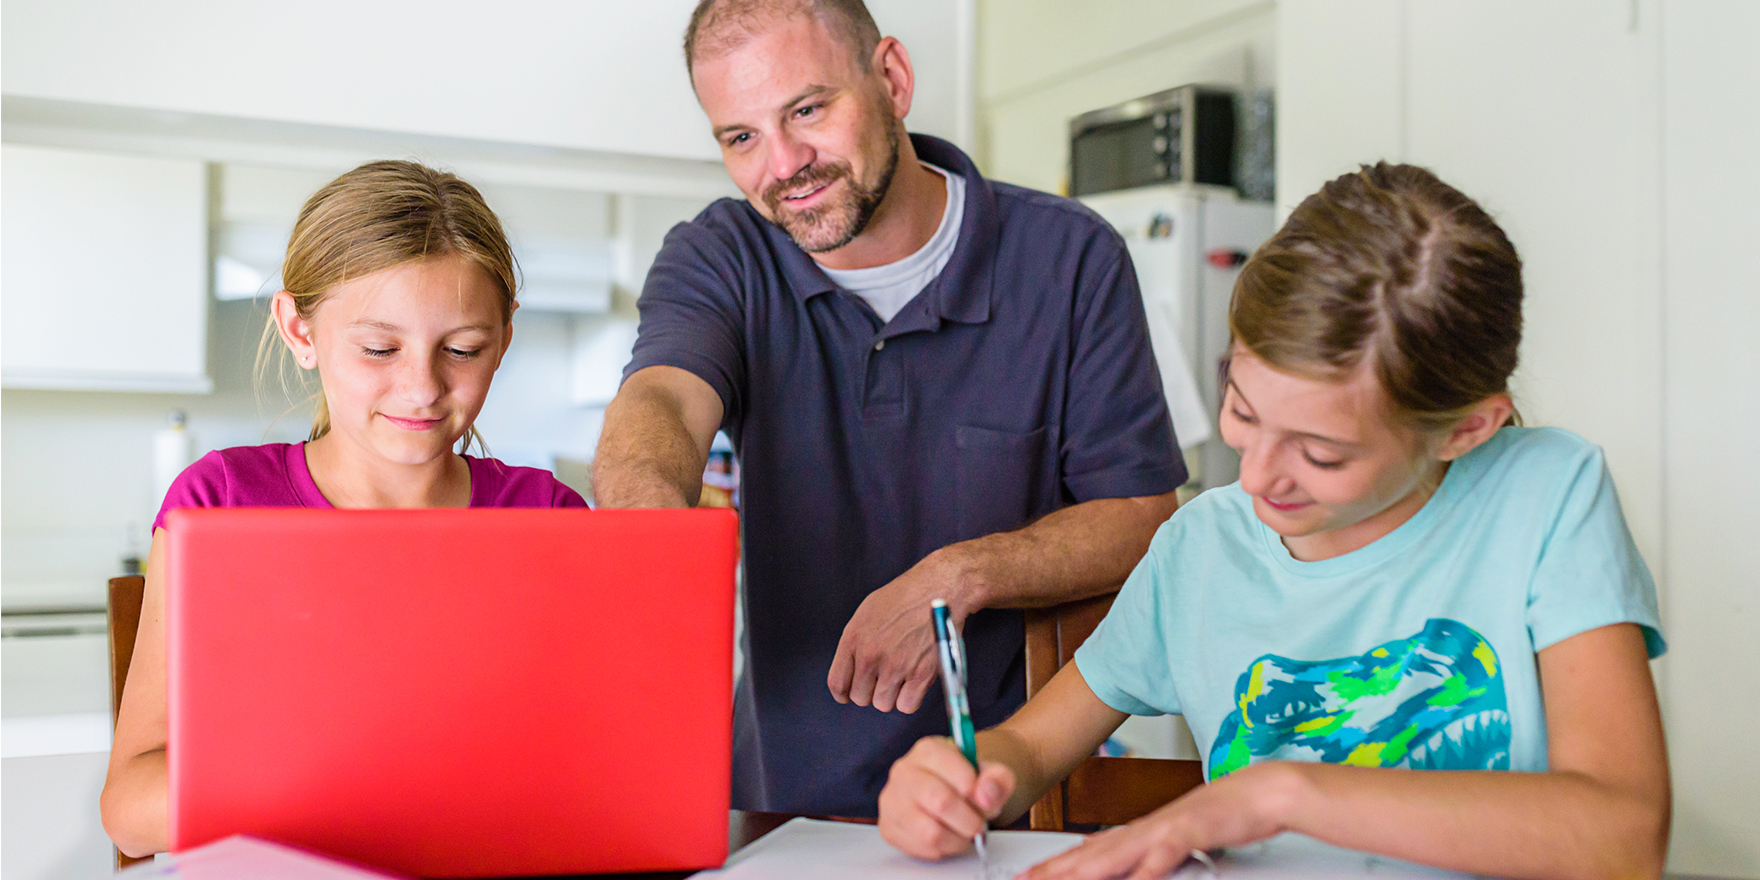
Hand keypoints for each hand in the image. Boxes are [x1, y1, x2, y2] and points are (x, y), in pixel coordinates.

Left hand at [827, 548, 978, 712]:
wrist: (939, 589)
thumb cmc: (905, 597)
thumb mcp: (867, 612)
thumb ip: (856, 642)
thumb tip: (852, 671)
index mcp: (854, 638)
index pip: (837, 683)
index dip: (844, 693)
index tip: (850, 694)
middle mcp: (870, 655)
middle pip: (860, 697)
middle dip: (871, 691)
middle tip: (884, 678)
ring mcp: (896, 666)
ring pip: (883, 704)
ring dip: (892, 695)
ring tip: (902, 675)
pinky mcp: (921, 674)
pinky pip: (907, 705)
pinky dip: (911, 698)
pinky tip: (915, 681)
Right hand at [879, 737, 1016, 859]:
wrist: (949, 794)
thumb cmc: (968, 781)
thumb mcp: (991, 774)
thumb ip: (997, 779)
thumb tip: (985, 795)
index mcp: (929, 750)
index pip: (955, 773)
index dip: (976, 793)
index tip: (984, 800)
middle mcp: (904, 771)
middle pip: (941, 802)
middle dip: (969, 820)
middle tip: (978, 824)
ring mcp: (892, 799)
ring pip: (930, 832)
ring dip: (956, 839)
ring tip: (962, 831)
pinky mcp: (888, 826)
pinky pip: (920, 848)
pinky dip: (941, 849)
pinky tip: (945, 836)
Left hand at [1019, 762, 1301, 879]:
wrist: (1261, 791)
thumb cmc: (1222, 816)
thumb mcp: (1177, 838)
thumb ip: (1147, 852)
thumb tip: (1122, 864)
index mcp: (1141, 831)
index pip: (1090, 852)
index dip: (1057, 865)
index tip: (1030, 876)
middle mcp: (1146, 828)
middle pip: (1093, 853)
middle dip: (1058, 870)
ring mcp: (1168, 828)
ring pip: (1120, 852)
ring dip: (1088, 869)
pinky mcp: (1193, 830)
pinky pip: (1166, 852)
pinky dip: (1148, 868)